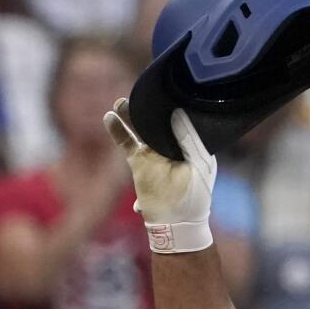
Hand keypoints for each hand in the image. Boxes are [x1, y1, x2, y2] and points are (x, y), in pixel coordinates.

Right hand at [102, 98, 215, 253]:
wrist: (178, 222)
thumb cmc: (196, 195)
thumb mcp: (200, 163)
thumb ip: (189, 137)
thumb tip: (176, 112)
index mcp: (190, 144)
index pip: (181, 119)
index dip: (173, 103)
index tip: (168, 87)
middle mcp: (171, 146)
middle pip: (157, 121)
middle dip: (149, 106)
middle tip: (142, 89)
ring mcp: (154, 154)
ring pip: (140, 129)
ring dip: (130, 115)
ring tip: (121, 101)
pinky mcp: (139, 164)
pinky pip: (126, 144)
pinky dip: (117, 131)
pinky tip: (109, 118)